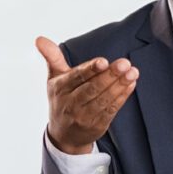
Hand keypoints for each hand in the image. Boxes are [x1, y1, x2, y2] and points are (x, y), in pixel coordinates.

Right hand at [36, 36, 138, 154]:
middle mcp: (71, 103)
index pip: (77, 77)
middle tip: (124, 63)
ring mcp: (85, 116)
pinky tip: (131, 84)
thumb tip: (39, 39)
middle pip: (93, 88)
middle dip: (110, 75)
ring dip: (120, 85)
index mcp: (60, 88)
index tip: (104, 61)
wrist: (64, 135)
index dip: (91, 69)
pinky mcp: (98, 124)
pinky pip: (112, 109)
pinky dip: (123, 96)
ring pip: (104, 99)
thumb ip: (52, 57)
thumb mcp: (54, 78)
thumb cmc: (61, 99)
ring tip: (132, 72)